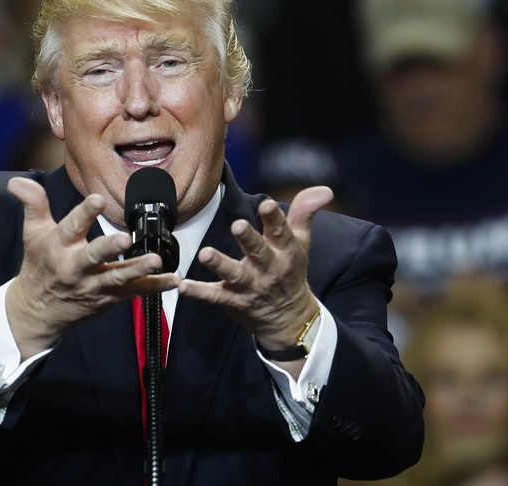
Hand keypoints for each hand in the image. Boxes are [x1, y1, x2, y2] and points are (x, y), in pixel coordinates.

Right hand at [6, 177, 179, 358]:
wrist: (38, 311)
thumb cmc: (40, 265)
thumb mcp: (33, 233)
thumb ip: (33, 204)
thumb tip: (18, 181)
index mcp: (58, 247)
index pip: (71, 227)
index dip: (84, 212)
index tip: (97, 198)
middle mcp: (76, 267)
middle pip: (93, 256)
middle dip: (109, 248)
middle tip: (125, 238)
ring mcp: (94, 285)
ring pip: (118, 277)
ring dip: (138, 269)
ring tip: (157, 260)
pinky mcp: (109, 298)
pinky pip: (134, 292)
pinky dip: (155, 286)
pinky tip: (173, 279)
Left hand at [178, 186, 332, 354]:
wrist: (289, 318)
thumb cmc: (291, 271)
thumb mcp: (300, 242)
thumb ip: (304, 212)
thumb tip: (324, 189)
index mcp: (285, 252)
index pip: (281, 232)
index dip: (275, 218)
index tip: (266, 204)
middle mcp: (269, 269)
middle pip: (259, 252)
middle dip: (248, 239)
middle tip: (237, 225)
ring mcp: (251, 287)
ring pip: (235, 275)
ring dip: (220, 264)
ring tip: (205, 254)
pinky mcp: (234, 301)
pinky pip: (215, 296)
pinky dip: (199, 292)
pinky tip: (183, 285)